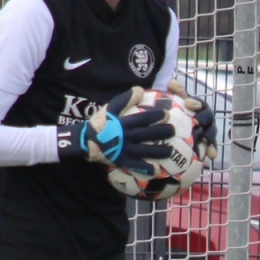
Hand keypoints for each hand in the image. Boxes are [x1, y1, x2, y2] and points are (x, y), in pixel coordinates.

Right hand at [57, 87, 175, 176]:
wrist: (85, 141)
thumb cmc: (100, 123)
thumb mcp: (110, 107)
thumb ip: (125, 99)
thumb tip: (140, 90)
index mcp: (124, 123)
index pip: (142, 119)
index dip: (155, 117)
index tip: (166, 114)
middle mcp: (126, 137)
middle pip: (147, 135)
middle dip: (161, 132)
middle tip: (173, 130)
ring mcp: (124, 150)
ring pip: (144, 151)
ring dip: (158, 151)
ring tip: (170, 150)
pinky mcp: (121, 161)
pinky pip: (135, 166)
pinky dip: (145, 168)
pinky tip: (156, 170)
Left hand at [167, 80, 217, 159]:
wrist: (174, 131)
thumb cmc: (173, 115)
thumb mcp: (172, 103)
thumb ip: (174, 94)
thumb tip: (171, 82)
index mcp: (196, 107)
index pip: (197, 103)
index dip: (194, 102)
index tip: (187, 104)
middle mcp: (204, 117)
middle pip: (207, 116)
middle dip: (203, 117)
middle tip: (196, 121)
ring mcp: (207, 130)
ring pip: (211, 132)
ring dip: (211, 136)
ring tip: (206, 138)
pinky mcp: (207, 144)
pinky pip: (211, 146)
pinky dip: (213, 149)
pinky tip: (212, 156)